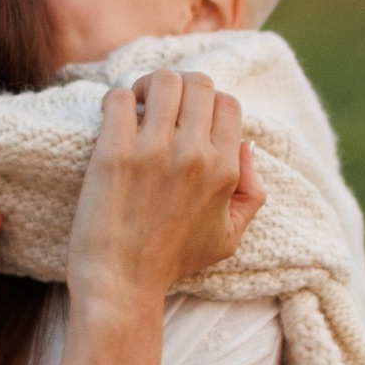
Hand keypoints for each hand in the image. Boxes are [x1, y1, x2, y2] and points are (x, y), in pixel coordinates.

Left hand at [66, 72, 263, 314]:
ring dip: (147, 86)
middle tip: (157, 107)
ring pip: (161, 81)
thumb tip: (247, 145)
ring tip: (136, 107)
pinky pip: (118, 97)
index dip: (207, 103)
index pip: (227, 102)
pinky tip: (112, 119)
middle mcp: (194, 155)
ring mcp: (153, 151)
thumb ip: (252, 193)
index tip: (185, 119)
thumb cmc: (172, 260)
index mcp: (224, 170)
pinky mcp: (114, 152)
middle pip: (197, 83)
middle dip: (178, 88)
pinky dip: (116, 100)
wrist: (121, 284)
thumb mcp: (230, 237)